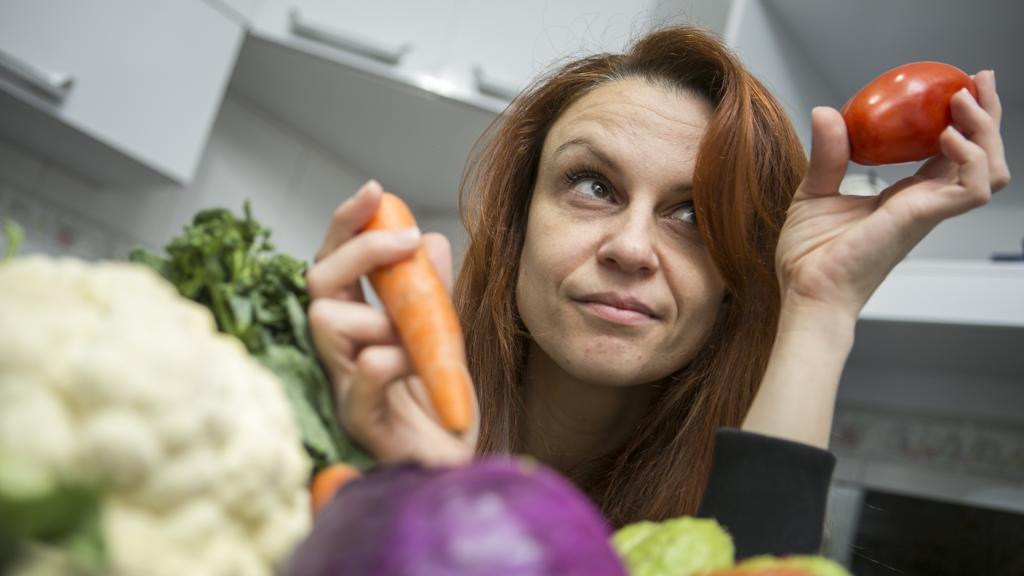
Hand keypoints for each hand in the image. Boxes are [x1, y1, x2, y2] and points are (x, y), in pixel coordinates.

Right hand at [306, 180, 478, 466]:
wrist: (456, 466)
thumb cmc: (441, 405)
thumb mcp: (445, 335)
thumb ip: (434, 291)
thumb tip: (431, 238)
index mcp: (359, 325)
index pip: (336, 264)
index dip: (347, 224)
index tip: (374, 190)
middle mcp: (341, 351)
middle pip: (318, 282)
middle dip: (358, 250)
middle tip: (404, 240)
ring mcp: (345, 385)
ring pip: (330, 322)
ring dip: (383, 315)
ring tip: (419, 340)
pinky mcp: (360, 422)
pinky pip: (360, 378)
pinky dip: (388, 360)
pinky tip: (414, 362)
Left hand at [776, 70, 1009, 319]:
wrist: (805, 291)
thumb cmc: (810, 257)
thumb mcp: (814, 192)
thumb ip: (828, 154)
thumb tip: (826, 111)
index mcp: (906, 197)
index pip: (951, 154)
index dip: (964, 121)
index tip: (960, 87)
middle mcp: (925, 203)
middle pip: (981, 156)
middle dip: (988, 116)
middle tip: (979, 80)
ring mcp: (928, 212)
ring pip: (989, 170)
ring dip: (985, 132)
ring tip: (962, 101)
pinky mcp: (923, 220)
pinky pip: (971, 188)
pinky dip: (970, 157)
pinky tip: (946, 136)